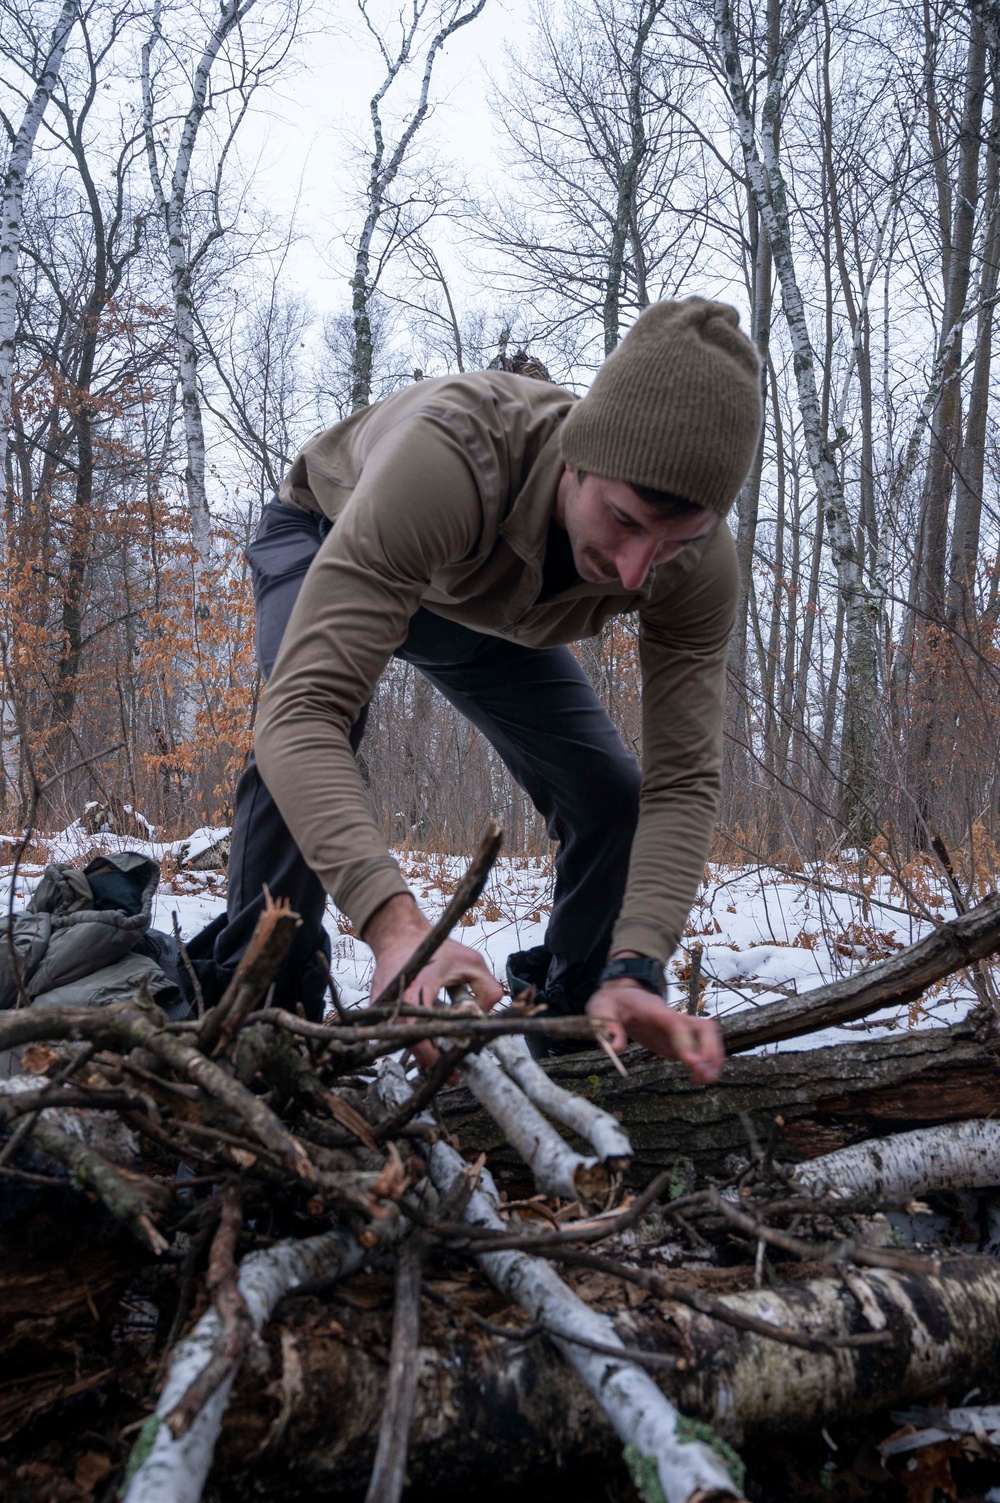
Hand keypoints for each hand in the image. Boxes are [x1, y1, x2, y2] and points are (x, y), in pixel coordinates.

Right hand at [364, 894, 502, 1069]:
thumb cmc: (435, 948)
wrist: (398, 935)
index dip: (433, 1057)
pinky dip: (412, 1040)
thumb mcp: (471, 961)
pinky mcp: (377, 1011)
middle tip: (452, 1075)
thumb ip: (487, 988)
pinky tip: (430, 1045)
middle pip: (409, 1045)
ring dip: (422, 1053)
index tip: (453, 1069)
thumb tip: (486, 1017)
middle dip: (431, 1063)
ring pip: (400, 1043)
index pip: (419, 1034)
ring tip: (443, 1061)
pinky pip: (394, 1033)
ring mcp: (380, 1008)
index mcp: (417, 990)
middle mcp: (394, 1002)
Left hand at [585, 981, 723, 1084]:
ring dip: (712, 1057)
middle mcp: (671, 1017)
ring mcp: (677, 1028)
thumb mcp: (600, 1010)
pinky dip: (704, 1062)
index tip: (691, 1062)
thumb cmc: (610, 1002)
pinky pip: (698, 1048)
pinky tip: (697, 1078)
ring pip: (707, 1036)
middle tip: (705, 1075)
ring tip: (706, 1080)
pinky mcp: (676, 1039)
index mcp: (653, 1010)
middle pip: (703, 1027)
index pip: (675, 1023)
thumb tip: (616, 1048)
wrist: (619, 994)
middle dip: (710, 1050)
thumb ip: (608, 1028)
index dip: (686, 1041)